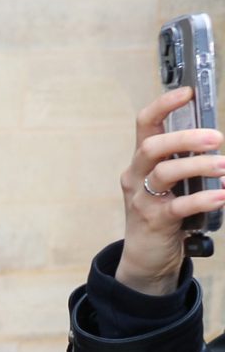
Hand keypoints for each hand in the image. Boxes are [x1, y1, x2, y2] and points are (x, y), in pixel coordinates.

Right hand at [116, 86, 224, 294]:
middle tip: (217, 138)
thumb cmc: (164, 214)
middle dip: (185, 138)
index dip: (163, 105)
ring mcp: (142, 199)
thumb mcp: (171, 184)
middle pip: (152, 146)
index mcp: (142, 162)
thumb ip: (186, 162)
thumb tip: (216, 141)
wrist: (147, 259)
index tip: (187, 92)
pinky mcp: (154, 221)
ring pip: (165, 173)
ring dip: (199, 166)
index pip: (145, 124)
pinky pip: (178, 205)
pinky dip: (203, 198)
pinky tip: (222, 195)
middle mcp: (136, 176)